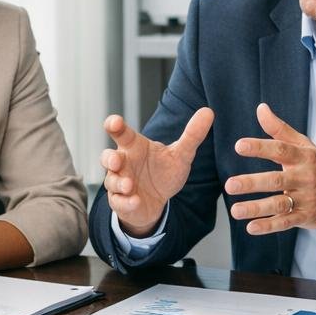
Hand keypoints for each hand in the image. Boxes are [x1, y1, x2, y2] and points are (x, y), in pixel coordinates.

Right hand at [101, 109, 213, 236]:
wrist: (159, 201)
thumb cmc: (163, 173)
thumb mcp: (181, 155)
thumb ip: (192, 135)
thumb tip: (208, 111)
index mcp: (134, 147)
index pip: (121, 133)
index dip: (115, 126)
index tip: (114, 122)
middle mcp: (123, 164)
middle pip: (107, 157)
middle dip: (110, 158)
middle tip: (118, 160)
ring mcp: (119, 183)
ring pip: (111, 181)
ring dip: (119, 183)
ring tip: (129, 185)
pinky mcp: (121, 202)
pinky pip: (119, 202)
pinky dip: (126, 202)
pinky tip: (135, 201)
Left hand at [226, 103, 315, 234]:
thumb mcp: (304, 145)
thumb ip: (279, 129)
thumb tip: (260, 108)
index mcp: (303, 157)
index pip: (281, 150)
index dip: (260, 147)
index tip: (239, 146)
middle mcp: (305, 177)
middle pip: (276, 180)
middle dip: (252, 183)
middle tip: (229, 185)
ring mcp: (306, 199)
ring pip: (279, 204)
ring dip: (256, 208)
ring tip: (235, 210)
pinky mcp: (306, 217)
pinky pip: (286, 222)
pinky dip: (269, 226)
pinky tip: (251, 227)